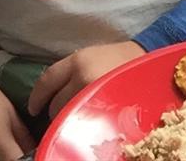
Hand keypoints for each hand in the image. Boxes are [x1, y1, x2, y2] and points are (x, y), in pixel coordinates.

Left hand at [27, 41, 144, 119]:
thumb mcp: (92, 56)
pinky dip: (82, 129)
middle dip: (55, 111)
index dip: (36, 97)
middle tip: (62, 114)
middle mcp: (84, 79)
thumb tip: (51, 93)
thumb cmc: (121, 60)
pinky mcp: (109, 114)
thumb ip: (71, 71)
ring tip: (77, 119)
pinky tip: (86, 128)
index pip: (47, 81)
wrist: (152, 66)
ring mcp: (96, 98)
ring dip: (68, 121)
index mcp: (78, 61)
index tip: (33, 108)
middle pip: (56, 104)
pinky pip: (85, 128)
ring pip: (68, 118)